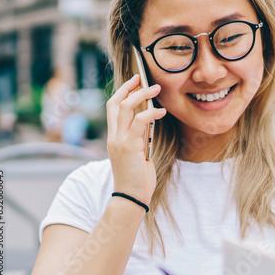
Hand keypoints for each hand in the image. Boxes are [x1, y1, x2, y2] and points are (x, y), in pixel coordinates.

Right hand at [106, 74, 166, 203]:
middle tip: (142, 78)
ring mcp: (119, 141)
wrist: (131, 197)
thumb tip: (150, 120)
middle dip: (129, 87)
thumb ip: (140, 136)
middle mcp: (113, 137)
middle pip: (116, 103)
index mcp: (114, 137)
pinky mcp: (129, 146)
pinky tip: (161, 111)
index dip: (122, 92)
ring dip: (141, 95)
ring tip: (156, 89)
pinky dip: (151, 113)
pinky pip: (139, 122)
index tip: (134, 81)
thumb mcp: (138, 152)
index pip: (113, 108)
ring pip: (125, 108)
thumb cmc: (137, 177)